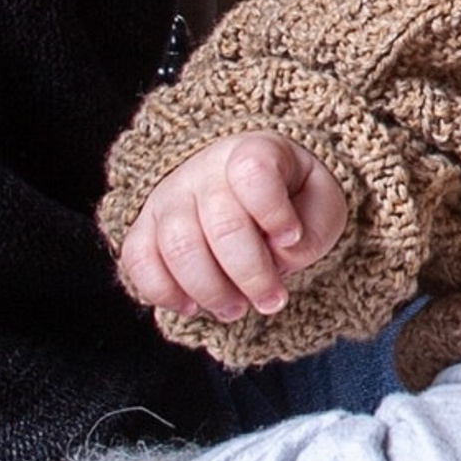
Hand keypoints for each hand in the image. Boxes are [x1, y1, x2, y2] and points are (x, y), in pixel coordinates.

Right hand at [116, 132, 351, 324]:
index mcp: (253, 151)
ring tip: (236, 308)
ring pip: (177, 246)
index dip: (274, 212)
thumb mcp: (322, 204)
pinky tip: (191, 306)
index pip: (253, 171)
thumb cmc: (291, 199)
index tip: (291, 237)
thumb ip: (314, 229)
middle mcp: (203, 170)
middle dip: (251, 274)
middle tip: (272, 300)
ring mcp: (169, 197)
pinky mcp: (145, 227)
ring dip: (210, 290)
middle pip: (221, 223)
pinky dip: (162, 291)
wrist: (248, 189)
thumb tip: (281, 255)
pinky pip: (137, 258)